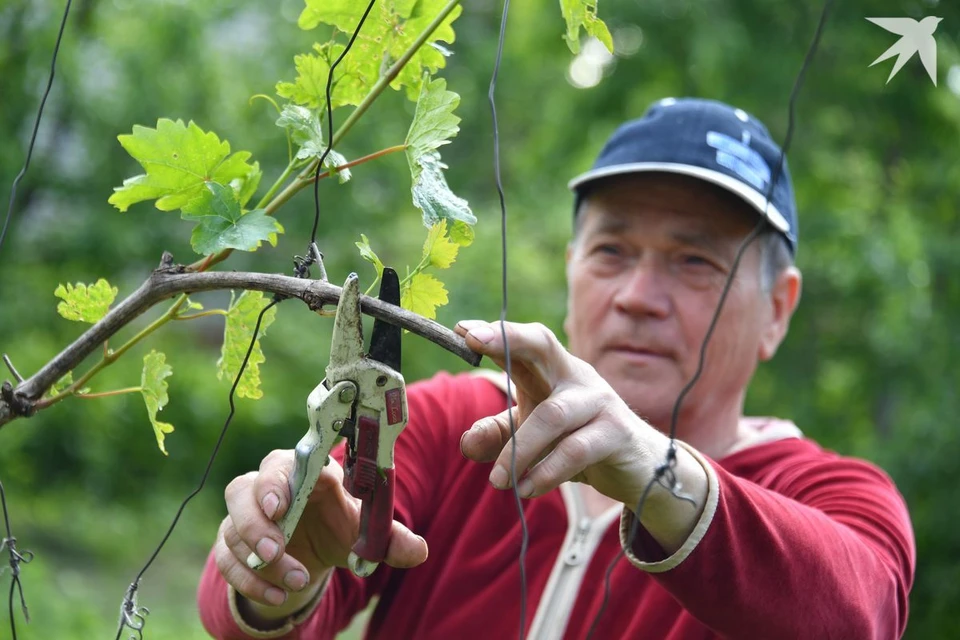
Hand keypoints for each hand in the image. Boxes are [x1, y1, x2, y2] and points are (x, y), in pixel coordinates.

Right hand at [214, 449, 427, 621]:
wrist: (314, 553)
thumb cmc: (340, 527)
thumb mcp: (366, 534)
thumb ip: (390, 540)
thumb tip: (418, 551)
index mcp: (305, 472)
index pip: (282, 463)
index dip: (276, 480)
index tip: (279, 505)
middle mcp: (269, 486)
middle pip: (243, 489)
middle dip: (255, 522)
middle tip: (274, 550)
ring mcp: (245, 514)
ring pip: (232, 528)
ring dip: (257, 559)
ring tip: (296, 581)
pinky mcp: (232, 542)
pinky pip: (225, 559)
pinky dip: (248, 580)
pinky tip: (278, 595)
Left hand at [456, 320, 706, 551]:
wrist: (639, 469)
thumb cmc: (577, 442)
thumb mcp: (532, 439)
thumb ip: (499, 437)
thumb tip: (466, 442)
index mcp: (554, 371)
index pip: (525, 342)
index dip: (495, 333)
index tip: (461, 328)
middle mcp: (576, 377)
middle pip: (544, 346)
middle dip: (508, 339)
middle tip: (474, 340)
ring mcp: (600, 402)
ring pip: (552, 415)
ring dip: (518, 449)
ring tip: (498, 480)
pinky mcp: (617, 434)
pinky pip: (575, 450)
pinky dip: (546, 472)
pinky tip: (527, 489)